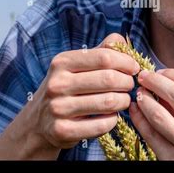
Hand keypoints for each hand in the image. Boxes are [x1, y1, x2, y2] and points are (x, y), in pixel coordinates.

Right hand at [0, 33, 139, 158]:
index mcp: (62, 62)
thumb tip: (122, 42)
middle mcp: (57, 83)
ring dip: (123, 101)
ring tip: (123, 100)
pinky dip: (113, 120)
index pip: (105, 57)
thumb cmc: (67, 87)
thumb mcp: (77, 64)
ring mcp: (58, 108)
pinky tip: (111, 116)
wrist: (39, 121)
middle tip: (130, 86)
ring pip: (108, 102)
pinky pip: (102, 125)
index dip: (126, 62)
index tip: (134, 68)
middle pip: (109, 79)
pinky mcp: (62, 130)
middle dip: (127, 82)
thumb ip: (102, 50)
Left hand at [129, 68, 173, 159]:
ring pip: (159, 115)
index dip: (172, 73)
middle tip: (144, 76)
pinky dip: (139, 118)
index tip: (160, 71)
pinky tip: (134, 109)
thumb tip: (164, 82)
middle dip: (155, 81)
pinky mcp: (173, 160)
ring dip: (144, 99)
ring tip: (138, 93)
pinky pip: (150, 134)